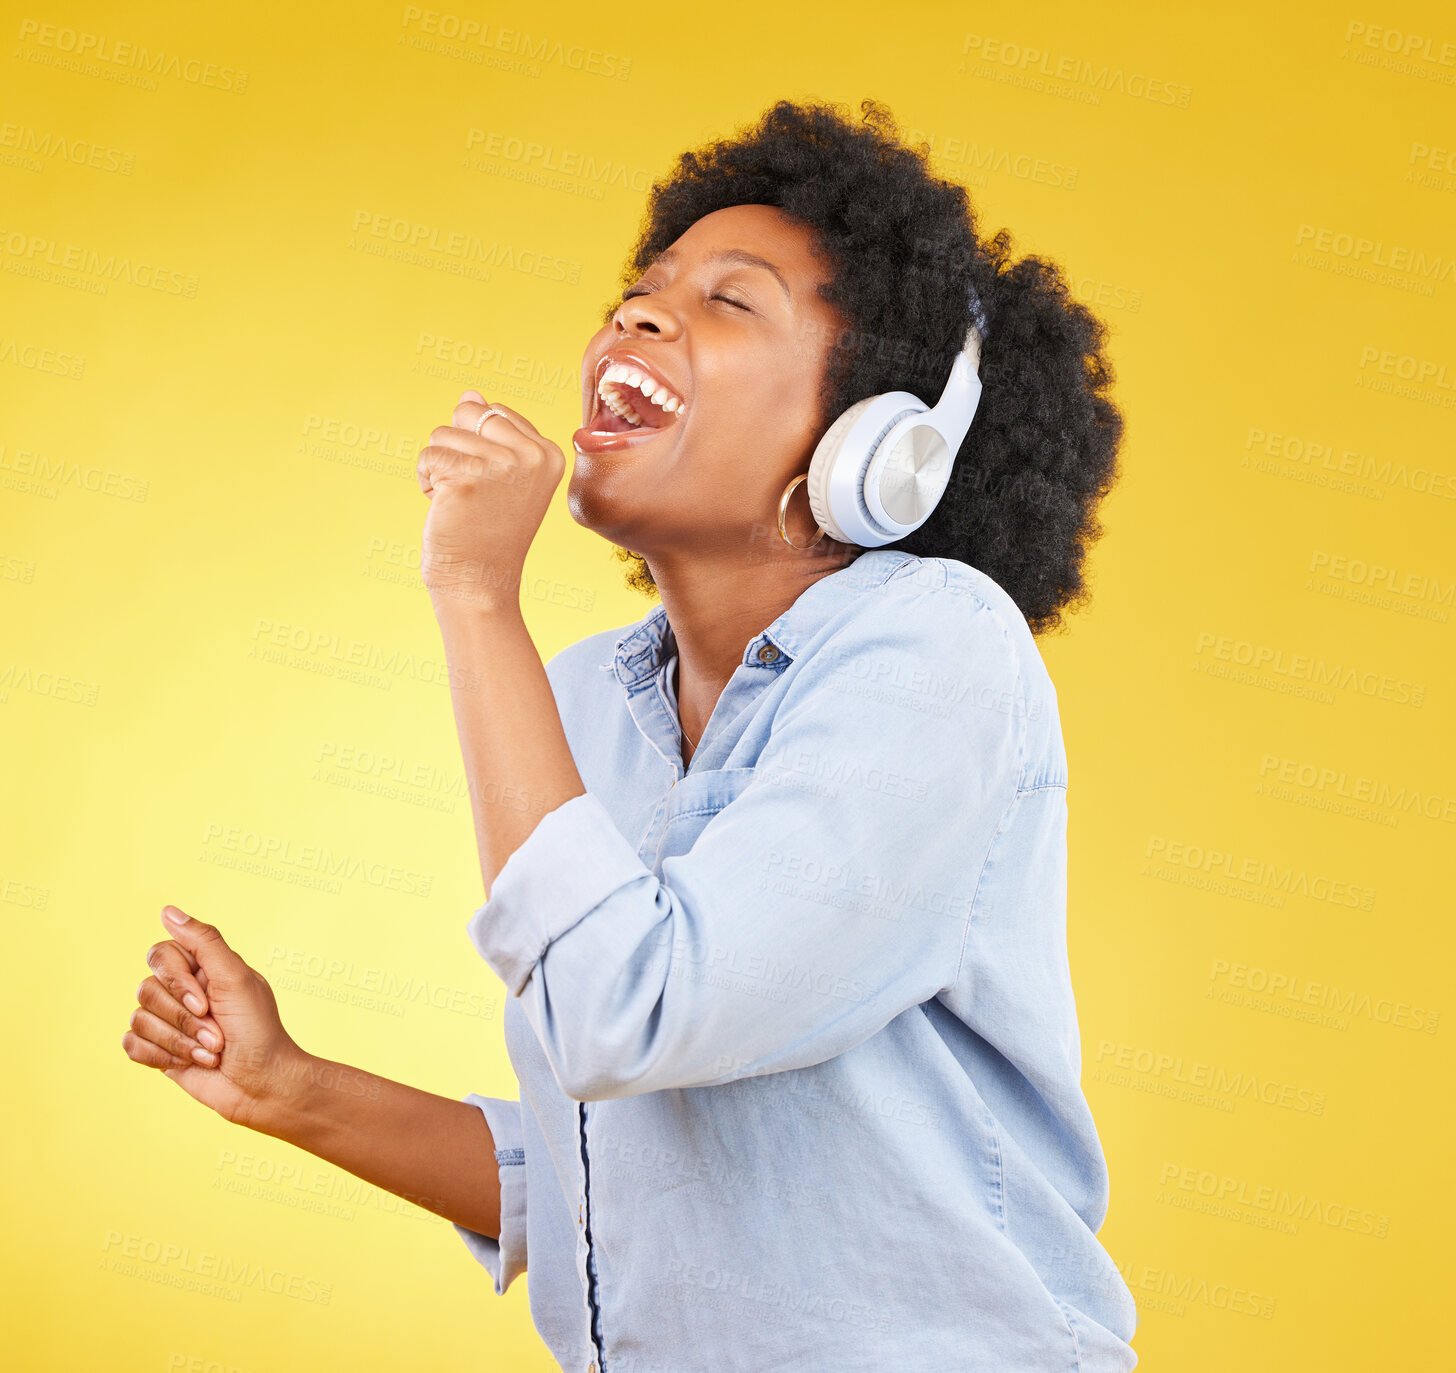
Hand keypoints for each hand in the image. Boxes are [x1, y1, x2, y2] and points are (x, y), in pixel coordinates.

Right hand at [122, 906, 309, 1130]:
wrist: (262, 1084)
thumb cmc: (258, 1031)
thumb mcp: (237, 978)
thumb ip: (204, 941)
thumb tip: (168, 910)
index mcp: (203, 968)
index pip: (161, 954)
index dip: (178, 980)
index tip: (207, 1002)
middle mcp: (182, 990)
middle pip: (147, 988)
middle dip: (183, 1019)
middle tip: (217, 1035)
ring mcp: (168, 1020)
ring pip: (139, 1018)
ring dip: (179, 1041)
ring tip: (210, 1052)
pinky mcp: (158, 1050)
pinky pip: (131, 1044)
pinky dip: (161, 1056)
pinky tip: (189, 1063)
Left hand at [416, 390, 564, 609]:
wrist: (480, 581)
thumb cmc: (489, 531)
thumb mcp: (503, 476)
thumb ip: (493, 432)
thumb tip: (470, 393)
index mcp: (549, 453)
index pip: (495, 412)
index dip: (479, 444)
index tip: (493, 486)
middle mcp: (532, 455)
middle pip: (469, 412)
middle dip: (456, 447)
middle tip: (472, 490)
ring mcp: (502, 465)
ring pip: (443, 433)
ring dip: (439, 467)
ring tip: (460, 501)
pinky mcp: (468, 478)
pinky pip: (428, 456)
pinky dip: (426, 481)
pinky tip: (445, 507)